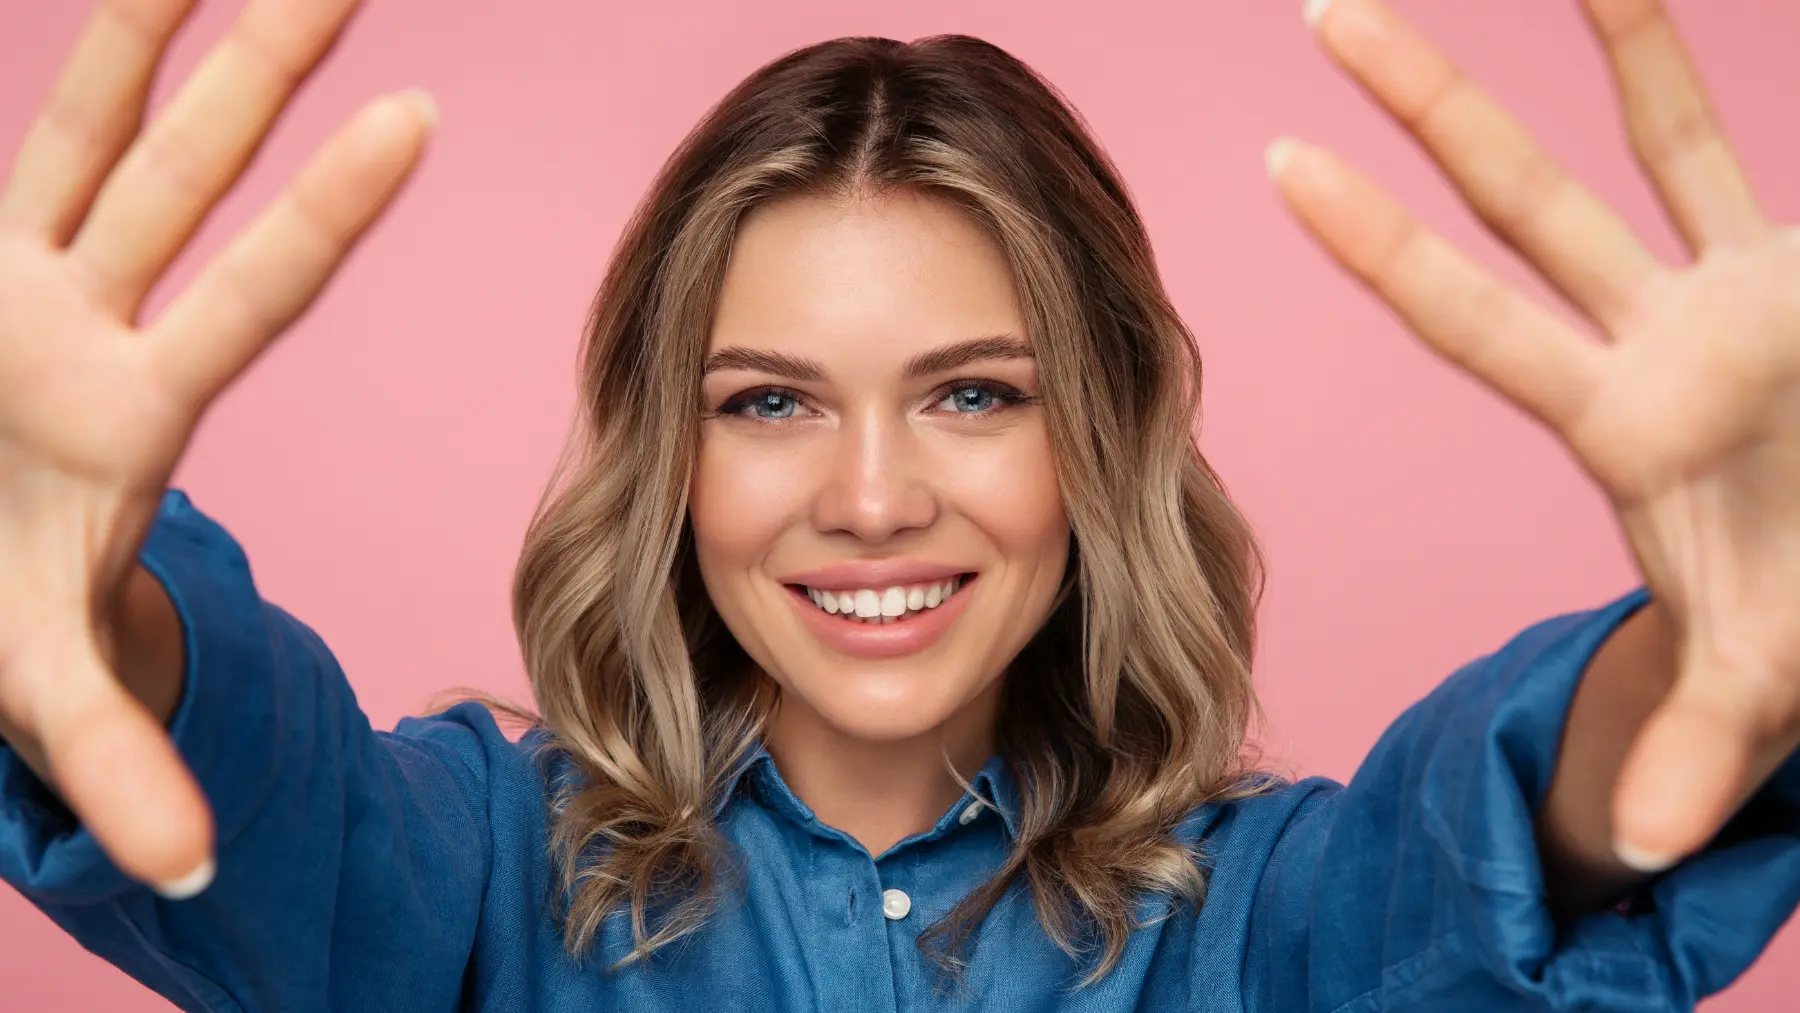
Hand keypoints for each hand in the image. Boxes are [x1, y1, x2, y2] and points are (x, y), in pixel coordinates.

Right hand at [0, 0, 432, 894]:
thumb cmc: (7, 610)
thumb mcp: (48, 681)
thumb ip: (115, 758)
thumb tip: (191, 869)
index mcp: (131, 409)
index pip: (251, 288)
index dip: (325, 209)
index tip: (417, 116)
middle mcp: (90, 319)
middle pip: (192, 168)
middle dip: (261, 66)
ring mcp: (23, 277)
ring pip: (98, 124)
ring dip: (150, 24)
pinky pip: (15, 142)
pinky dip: (58, 70)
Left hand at [1271, 0, 1799, 868]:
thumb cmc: (1797, 620)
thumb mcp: (1758, 682)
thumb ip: (1691, 747)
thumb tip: (1633, 854)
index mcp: (1612, 421)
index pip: (1467, 316)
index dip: (1378, 246)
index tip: (1276, 166)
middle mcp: (1643, 337)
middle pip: (1512, 198)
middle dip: (1428, 106)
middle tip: (1323, 11)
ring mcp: (1717, 290)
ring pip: (1631, 141)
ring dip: (1584, 42)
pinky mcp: (1792, 268)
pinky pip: (1731, 141)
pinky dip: (1690, 63)